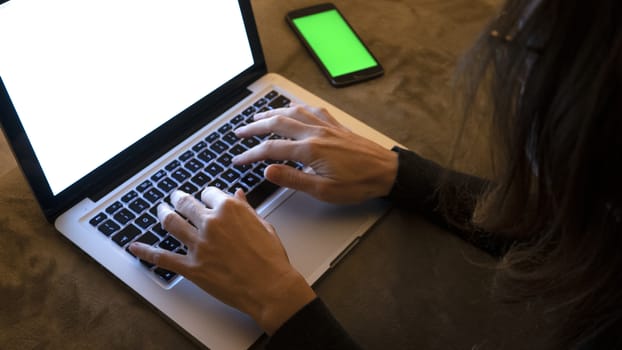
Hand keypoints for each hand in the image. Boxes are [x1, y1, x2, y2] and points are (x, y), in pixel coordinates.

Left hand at [129, 188, 315, 334]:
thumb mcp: (263, 226)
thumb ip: (246, 209)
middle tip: (175, 197)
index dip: (207, 195)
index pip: (209, 193)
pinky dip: (145, 251)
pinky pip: (162, 257)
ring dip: (163, 213)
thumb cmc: (271, 258)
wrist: (270, 287)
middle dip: (179, 198)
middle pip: (186, 204)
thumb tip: (238, 195)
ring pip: (171, 223)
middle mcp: (211, 223)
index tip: (206, 198)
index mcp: (230, 209)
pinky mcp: (191, 267)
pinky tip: (135, 246)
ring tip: (160, 209)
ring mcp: (198, 245)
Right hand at [233, 105, 397, 203]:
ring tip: (257, 117)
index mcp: (310, 149)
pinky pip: (310, 109)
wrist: (386, 172)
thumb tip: (268, 171)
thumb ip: (293, 179)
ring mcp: (326, 126)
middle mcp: (315, 132)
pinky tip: (292, 107)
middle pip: (276, 123)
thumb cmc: (358, 184)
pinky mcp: (335, 125)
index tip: (238, 160)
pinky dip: (296, 106)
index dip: (250, 154)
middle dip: (253, 128)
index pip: (271, 149)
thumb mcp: (323, 190)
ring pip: (292, 112)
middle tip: (239, 133)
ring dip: (271, 113)